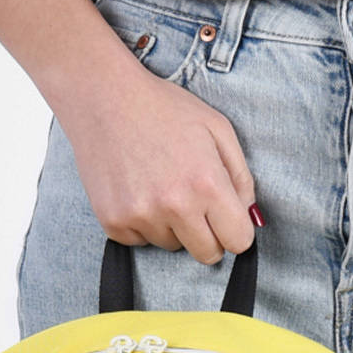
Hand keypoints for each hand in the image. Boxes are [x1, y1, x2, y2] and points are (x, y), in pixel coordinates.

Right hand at [52, 53, 259, 264]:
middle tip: (194, 204)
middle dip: (208, 235)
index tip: (225, 217)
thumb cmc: (164, 109)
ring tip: (158, 185)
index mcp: (207, 184)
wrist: (104, 98)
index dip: (235, 229)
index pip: (238, 241)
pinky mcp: (113, 222)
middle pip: (208, 255)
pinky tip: (137, 189)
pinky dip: (142, 223)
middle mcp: (174, 206)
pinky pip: (139, 241)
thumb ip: (241, 178)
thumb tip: (249, 217)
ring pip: (171, 245)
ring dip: (171, 225)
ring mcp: (140, 216)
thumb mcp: (218, 130)